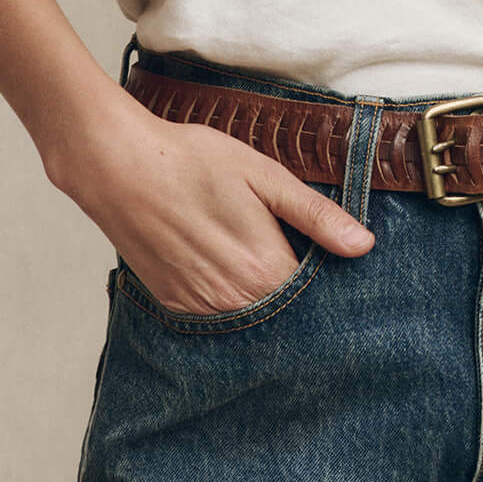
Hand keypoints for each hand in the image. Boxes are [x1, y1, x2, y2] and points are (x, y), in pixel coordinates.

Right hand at [44, 83, 374, 313]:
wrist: (119, 166)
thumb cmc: (193, 162)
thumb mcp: (265, 177)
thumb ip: (316, 215)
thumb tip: (363, 245)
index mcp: (265, 270)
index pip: (316, 299)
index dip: (330, 284)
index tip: (334, 268)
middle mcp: (235, 301)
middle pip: (285, 316)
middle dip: (299, 299)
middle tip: (297, 264)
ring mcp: (201, 308)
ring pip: (250, 319)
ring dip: (263, 302)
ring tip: (258, 262)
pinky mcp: (174, 304)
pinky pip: (216, 316)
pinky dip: (229, 301)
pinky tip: (227, 270)